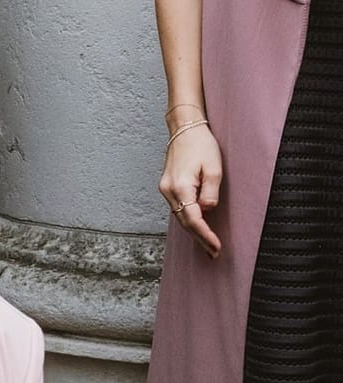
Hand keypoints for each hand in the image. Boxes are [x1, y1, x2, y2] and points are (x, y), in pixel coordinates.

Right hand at [159, 123, 222, 257]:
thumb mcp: (214, 168)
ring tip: (208, 245)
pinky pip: (178, 208)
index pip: (193, 219)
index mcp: (180, 186)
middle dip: (199, 238)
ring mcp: (165, 188)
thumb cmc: (201, 145)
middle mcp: (168, 190)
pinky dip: (188, 220)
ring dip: (194, 231)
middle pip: (184, 221)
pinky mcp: (168, 186)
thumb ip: (211, 192)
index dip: (205, 235)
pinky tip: (197, 227)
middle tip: (214, 253)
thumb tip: (207, 209)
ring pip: (180, 216)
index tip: (217, 247)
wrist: (184, 129)